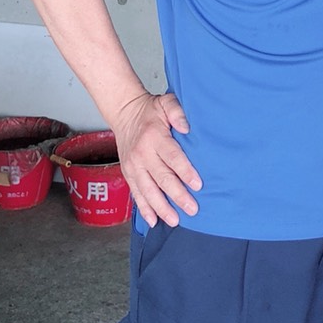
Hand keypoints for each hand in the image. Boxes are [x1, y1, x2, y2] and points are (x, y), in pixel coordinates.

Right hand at [112, 90, 201, 228]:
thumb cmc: (150, 111)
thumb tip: (187, 127)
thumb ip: (178, 112)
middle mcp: (142, 154)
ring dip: (161, 207)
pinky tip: (153, 220)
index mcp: (154, 137)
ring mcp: (133, 166)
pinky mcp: (128, 173)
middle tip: (192, 209)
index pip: (172, 157)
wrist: (125, 113)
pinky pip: (136, 194)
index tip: (198, 184)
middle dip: (177, 196)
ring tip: (175, 220)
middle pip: (161, 178)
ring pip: (148, 190)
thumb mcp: (165, 103)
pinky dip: (144, 208)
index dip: (185, 171)